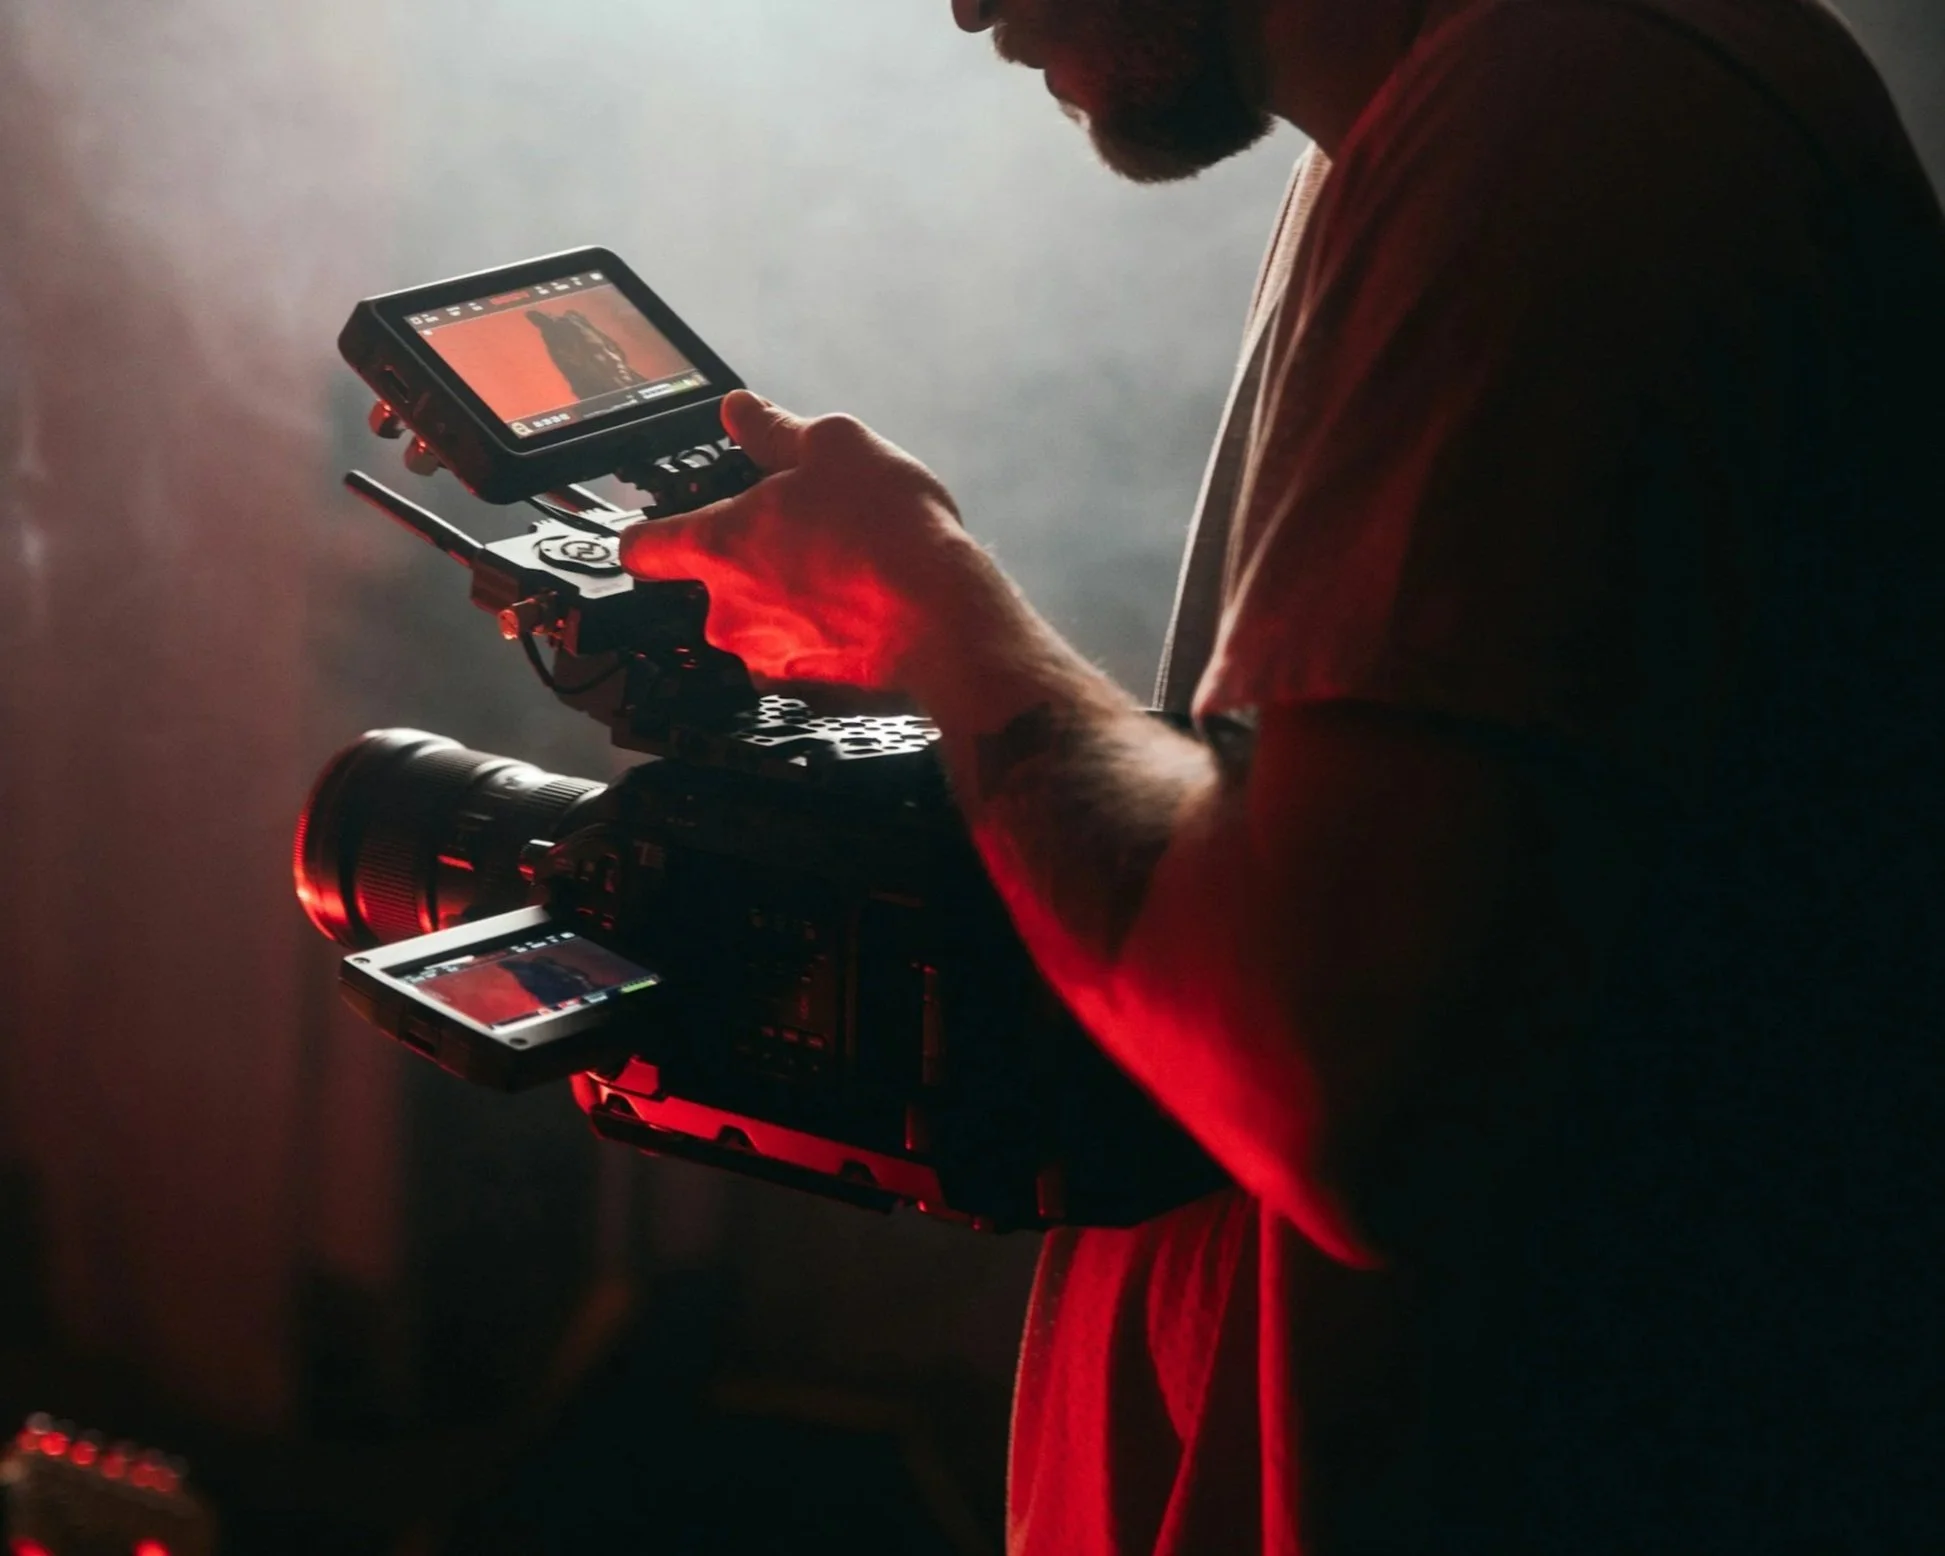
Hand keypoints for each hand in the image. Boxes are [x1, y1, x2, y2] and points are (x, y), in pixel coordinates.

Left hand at [619, 391, 986, 690]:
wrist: (947, 622)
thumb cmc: (888, 531)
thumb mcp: (835, 446)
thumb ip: (773, 430)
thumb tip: (738, 410)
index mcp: (719, 546)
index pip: (643, 548)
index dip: (650, 536)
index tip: (664, 533)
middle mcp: (728, 613)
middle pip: (715, 586)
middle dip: (752, 565)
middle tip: (808, 540)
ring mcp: (766, 660)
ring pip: (761, 626)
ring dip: (788, 605)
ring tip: (845, 580)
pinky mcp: (808, 696)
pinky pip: (802, 661)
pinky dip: (823, 642)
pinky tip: (864, 619)